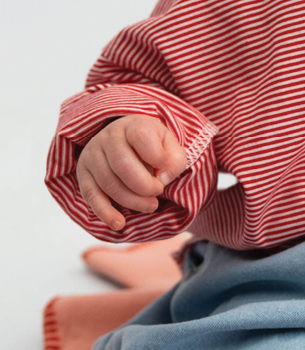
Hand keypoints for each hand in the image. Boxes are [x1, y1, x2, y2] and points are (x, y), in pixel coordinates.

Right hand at [76, 115, 187, 231]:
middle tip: (158, 194)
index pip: (141, 137)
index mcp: (132, 125)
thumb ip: (174, 161)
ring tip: (150, 205)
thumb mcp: (171, 147)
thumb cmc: (154, 146)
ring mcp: (92, 155)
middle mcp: (108, 137)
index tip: (164, 168)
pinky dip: (105, 213)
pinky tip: (120, 224)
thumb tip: (161, 179)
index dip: (157, 157)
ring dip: (132, 201)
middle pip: (122, 165)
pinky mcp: (83, 174)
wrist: (128, 141)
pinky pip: (91, 196)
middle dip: (144, 186)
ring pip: (108, 183)